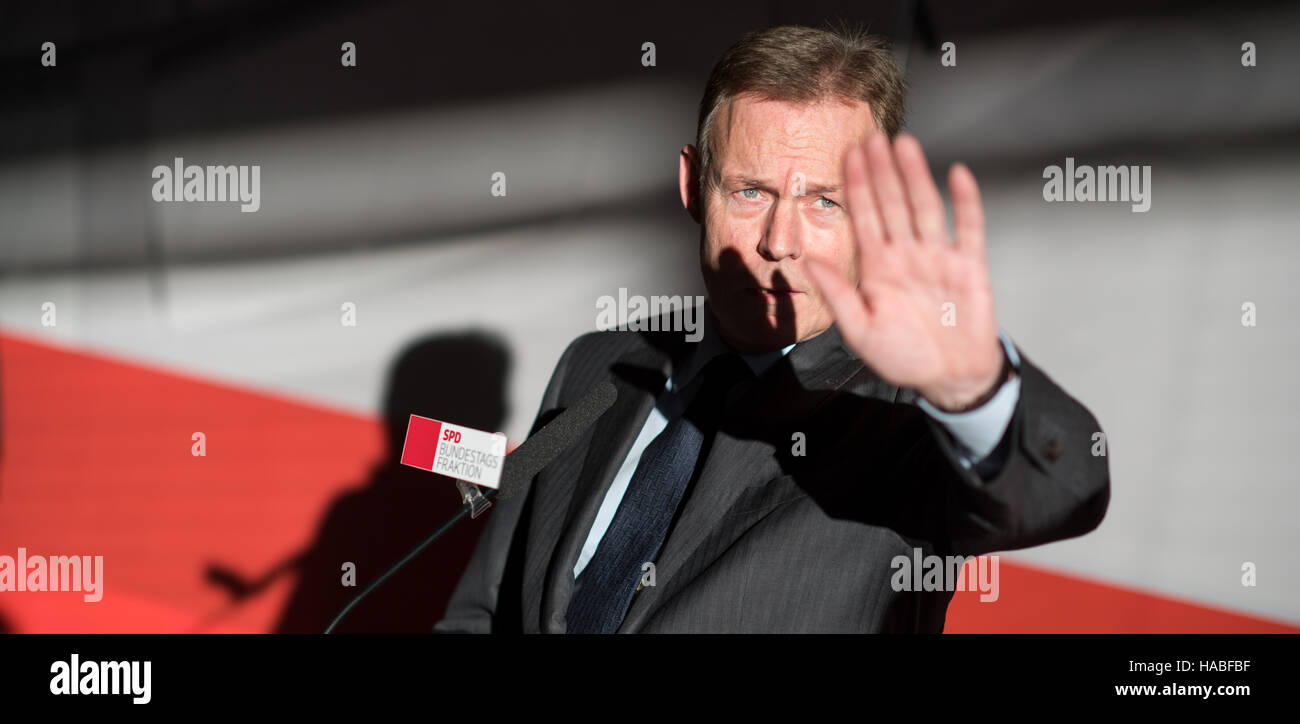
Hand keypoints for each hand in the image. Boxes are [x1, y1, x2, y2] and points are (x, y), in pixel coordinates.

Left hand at [806, 132, 1003, 410]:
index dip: (856, 186)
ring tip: (905, 144)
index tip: (846, 154)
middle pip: (892, 203)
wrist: (949, 378)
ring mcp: (938, 257)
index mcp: (877, 267)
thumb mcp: (859, 330)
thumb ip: (837, 293)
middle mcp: (906, 254)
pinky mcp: (969, 265)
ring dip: (915, 176)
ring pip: (925, 207)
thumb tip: (805, 261)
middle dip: (881, 171)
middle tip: (872, 135)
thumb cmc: (902, 356)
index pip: (864, 217)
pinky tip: (957, 174)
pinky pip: (968, 227)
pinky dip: (965, 201)